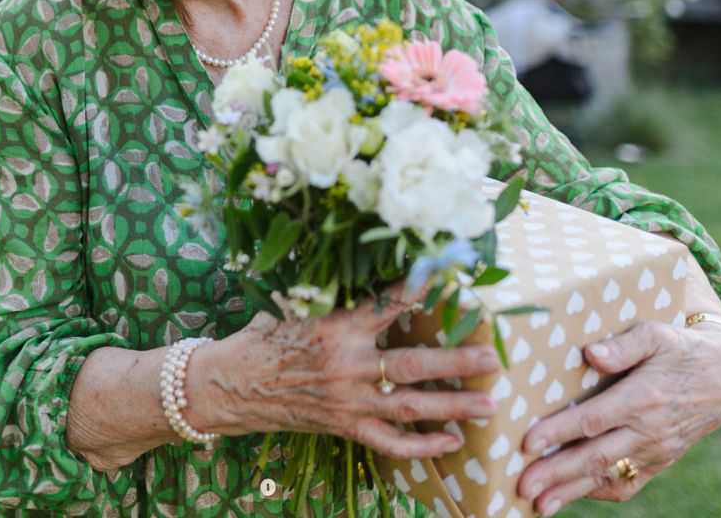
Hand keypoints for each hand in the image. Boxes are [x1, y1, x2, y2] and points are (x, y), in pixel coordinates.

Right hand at [192, 286, 500, 460]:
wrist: (227, 385)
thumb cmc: (261, 340)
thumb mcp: (295, 308)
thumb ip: (334, 299)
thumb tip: (365, 274)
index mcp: (335, 326)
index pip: (388, 304)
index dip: (423, 289)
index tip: (455, 275)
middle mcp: (346, 365)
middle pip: (413, 364)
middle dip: (458, 361)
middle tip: (493, 358)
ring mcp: (347, 401)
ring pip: (410, 406)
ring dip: (453, 406)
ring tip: (488, 404)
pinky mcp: (343, 427)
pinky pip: (390, 443)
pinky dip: (421, 445)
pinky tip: (449, 443)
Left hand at [517, 320, 720, 515]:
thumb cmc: (679, 348)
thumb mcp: (656, 334)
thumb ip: (625, 345)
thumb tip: (592, 354)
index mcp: (643, 398)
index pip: (593, 420)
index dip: (559, 433)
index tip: (527, 443)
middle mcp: (648, 430)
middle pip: (595, 456)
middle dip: (556, 474)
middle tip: (521, 485)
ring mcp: (655, 450)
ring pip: (606, 475)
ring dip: (570, 492)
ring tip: (538, 505)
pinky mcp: (659, 461)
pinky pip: (627, 484)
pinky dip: (598, 491)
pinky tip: (570, 494)